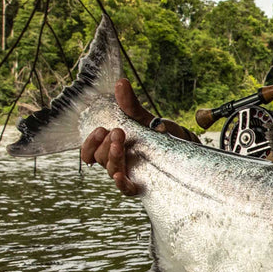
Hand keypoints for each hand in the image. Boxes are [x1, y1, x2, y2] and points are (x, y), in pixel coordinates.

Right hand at [80, 78, 196, 195]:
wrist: (184, 147)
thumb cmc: (159, 134)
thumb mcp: (145, 119)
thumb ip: (131, 105)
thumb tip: (121, 82)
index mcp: (111, 148)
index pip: (89, 152)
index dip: (89, 144)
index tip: (100, 130)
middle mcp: (117, 161)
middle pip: (100, 158)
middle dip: (106, 144)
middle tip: (118, 132)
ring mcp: (129, 173)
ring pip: (111, 170)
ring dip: (112, 157)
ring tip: (119, 144)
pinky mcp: (141, 183)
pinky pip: (126, 189)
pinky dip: (121, 184)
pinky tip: (119, 176)